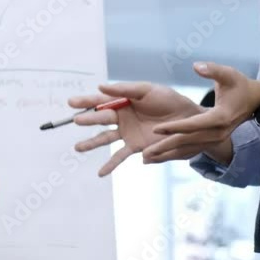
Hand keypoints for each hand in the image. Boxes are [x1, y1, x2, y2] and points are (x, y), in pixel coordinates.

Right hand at [68, 82, 201, 176]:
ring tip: (78, 147)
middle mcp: (122, 117)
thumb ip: (124, 89)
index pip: (100, 100)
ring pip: (105, 138)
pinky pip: (120, 156)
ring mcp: (127, 133)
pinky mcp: (136, 146)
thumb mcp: (147, 90)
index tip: (71, 103)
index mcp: (123, 101)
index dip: (85, 101)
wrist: (188, 119)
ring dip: (91, 143)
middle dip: (88, 120)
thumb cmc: (168, 100)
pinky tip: (100, 173)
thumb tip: (100, 86)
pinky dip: (110, 165)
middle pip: (100, 118)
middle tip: (76, 120)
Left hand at [142, 61, 259, 163]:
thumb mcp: (229, 74)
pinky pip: (190, 150)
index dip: (174, 127)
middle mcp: (216, 133)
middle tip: (144, 152)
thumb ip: (213, 70)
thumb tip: (197, 66)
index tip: (156, 129)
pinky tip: (158, 157)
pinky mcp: (211, 141)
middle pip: (187, 142)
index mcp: (219, 118)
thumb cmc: (240, 85)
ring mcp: (215, 139)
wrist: (255, 101)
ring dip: (167, 154)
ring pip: (187, 149)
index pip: (193, 125)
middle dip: (165, 147)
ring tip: (145, 158)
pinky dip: (174, 154)